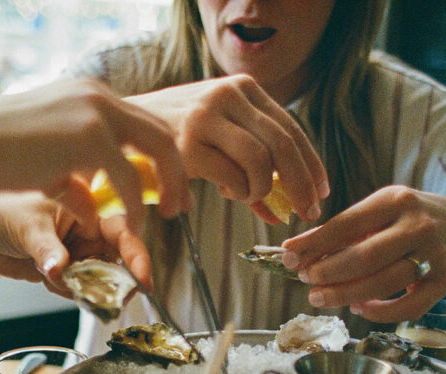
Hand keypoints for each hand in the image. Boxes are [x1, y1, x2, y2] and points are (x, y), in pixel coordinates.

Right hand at [0, 78, 192, 233]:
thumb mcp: (43, 164)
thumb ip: (75, 179)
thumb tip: (93, 207)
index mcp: (87, 95)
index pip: (141, 122)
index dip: (161, 157)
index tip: (168, 187)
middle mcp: (96, 96)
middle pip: (160, 131)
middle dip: (177, 170)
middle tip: (181, 204)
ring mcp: (95, 111)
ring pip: (155, 149)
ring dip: (168, 186)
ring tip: (167, 216)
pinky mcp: (88, 136)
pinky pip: (129, 177)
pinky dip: (137, 205)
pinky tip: (135, 226)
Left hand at [0, 192, 152, 294]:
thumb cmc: (3, 213)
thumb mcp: (28, 227)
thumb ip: (47, 251)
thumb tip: (61, 271)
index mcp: (89, 210)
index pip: (123, 233)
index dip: (137, 257)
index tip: (143, 281)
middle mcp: (90, 233)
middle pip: (118, 263)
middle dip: (113, 282)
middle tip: (107, 296)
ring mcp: (79, 256)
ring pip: (99, 282)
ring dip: (87, 290)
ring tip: (57, 279)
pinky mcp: (67, 274)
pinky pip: (78, 292)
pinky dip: (69, 293)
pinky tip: (48, 280)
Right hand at [126, 74, 328, 221]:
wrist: (124, 125)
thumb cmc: (179, 136)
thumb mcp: (221, 136)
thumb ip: (254, 163)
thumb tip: (282, 209)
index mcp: (243, 88)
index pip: (291, 128)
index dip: (312, 164)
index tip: (321, 193)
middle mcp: (228, 95)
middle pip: (283, 145)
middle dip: (301, 185)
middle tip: (307, 212)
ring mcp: (206, 116)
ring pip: (260, 161)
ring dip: (262, 190)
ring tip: (250, 197)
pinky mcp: (186, 143)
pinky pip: (232, 176)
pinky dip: (240, 192)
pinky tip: (230, 192)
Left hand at [282, 186, 445, 327]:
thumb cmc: (406, 221)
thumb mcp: (378, 212)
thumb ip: (340, 230)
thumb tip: (293, 253)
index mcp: (395, 200)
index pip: (347, 223)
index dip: (315, 243)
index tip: (289, 257)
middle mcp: (418, 225)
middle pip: (366, 256)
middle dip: (329, 272)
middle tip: (306, 282)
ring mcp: (434, 255)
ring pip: (385, 282)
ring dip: (348, 294)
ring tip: (320, 298)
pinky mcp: (444, 283)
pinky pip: (409, 305)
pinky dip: (381, 311)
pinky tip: (359, 309)